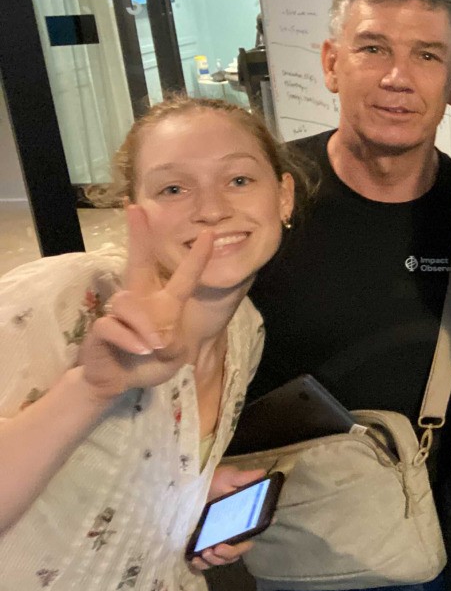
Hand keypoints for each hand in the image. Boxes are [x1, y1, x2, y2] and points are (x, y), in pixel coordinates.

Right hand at [78, 206, 213, 405]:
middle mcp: (141, 300)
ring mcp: (118, 312)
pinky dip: (129, 340)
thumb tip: (155, 338)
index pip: (184, 276)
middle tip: (136, 209)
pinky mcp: (100, 327)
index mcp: (165, 302)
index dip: (197, 257)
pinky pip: (112, 326)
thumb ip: (172, 344)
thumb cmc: (151, 362)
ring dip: (145, 327)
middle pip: (138, 261)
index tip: (209, 233)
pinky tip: (138, 350)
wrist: (118, 381)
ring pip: (128, 304)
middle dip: (137, 235)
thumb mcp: (174, 356)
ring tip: (153, 347)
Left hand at [188, 465, 267, 571]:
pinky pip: (204, 564)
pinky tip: (195, 560)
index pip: (251, 534)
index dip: (248, 542)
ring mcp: (216, 541)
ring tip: (205, 553)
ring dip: (216, 561)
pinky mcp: (201, 546)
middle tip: (217, 548)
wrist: (189, 487)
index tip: (245, 542)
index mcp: (241, 519)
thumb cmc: (211, 482)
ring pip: (222, 560)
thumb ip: (244, 478)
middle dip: (229, 554)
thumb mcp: (228, 477)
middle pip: (237, 552)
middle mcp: (231, 533)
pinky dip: (201, 566)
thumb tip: (263, 474)